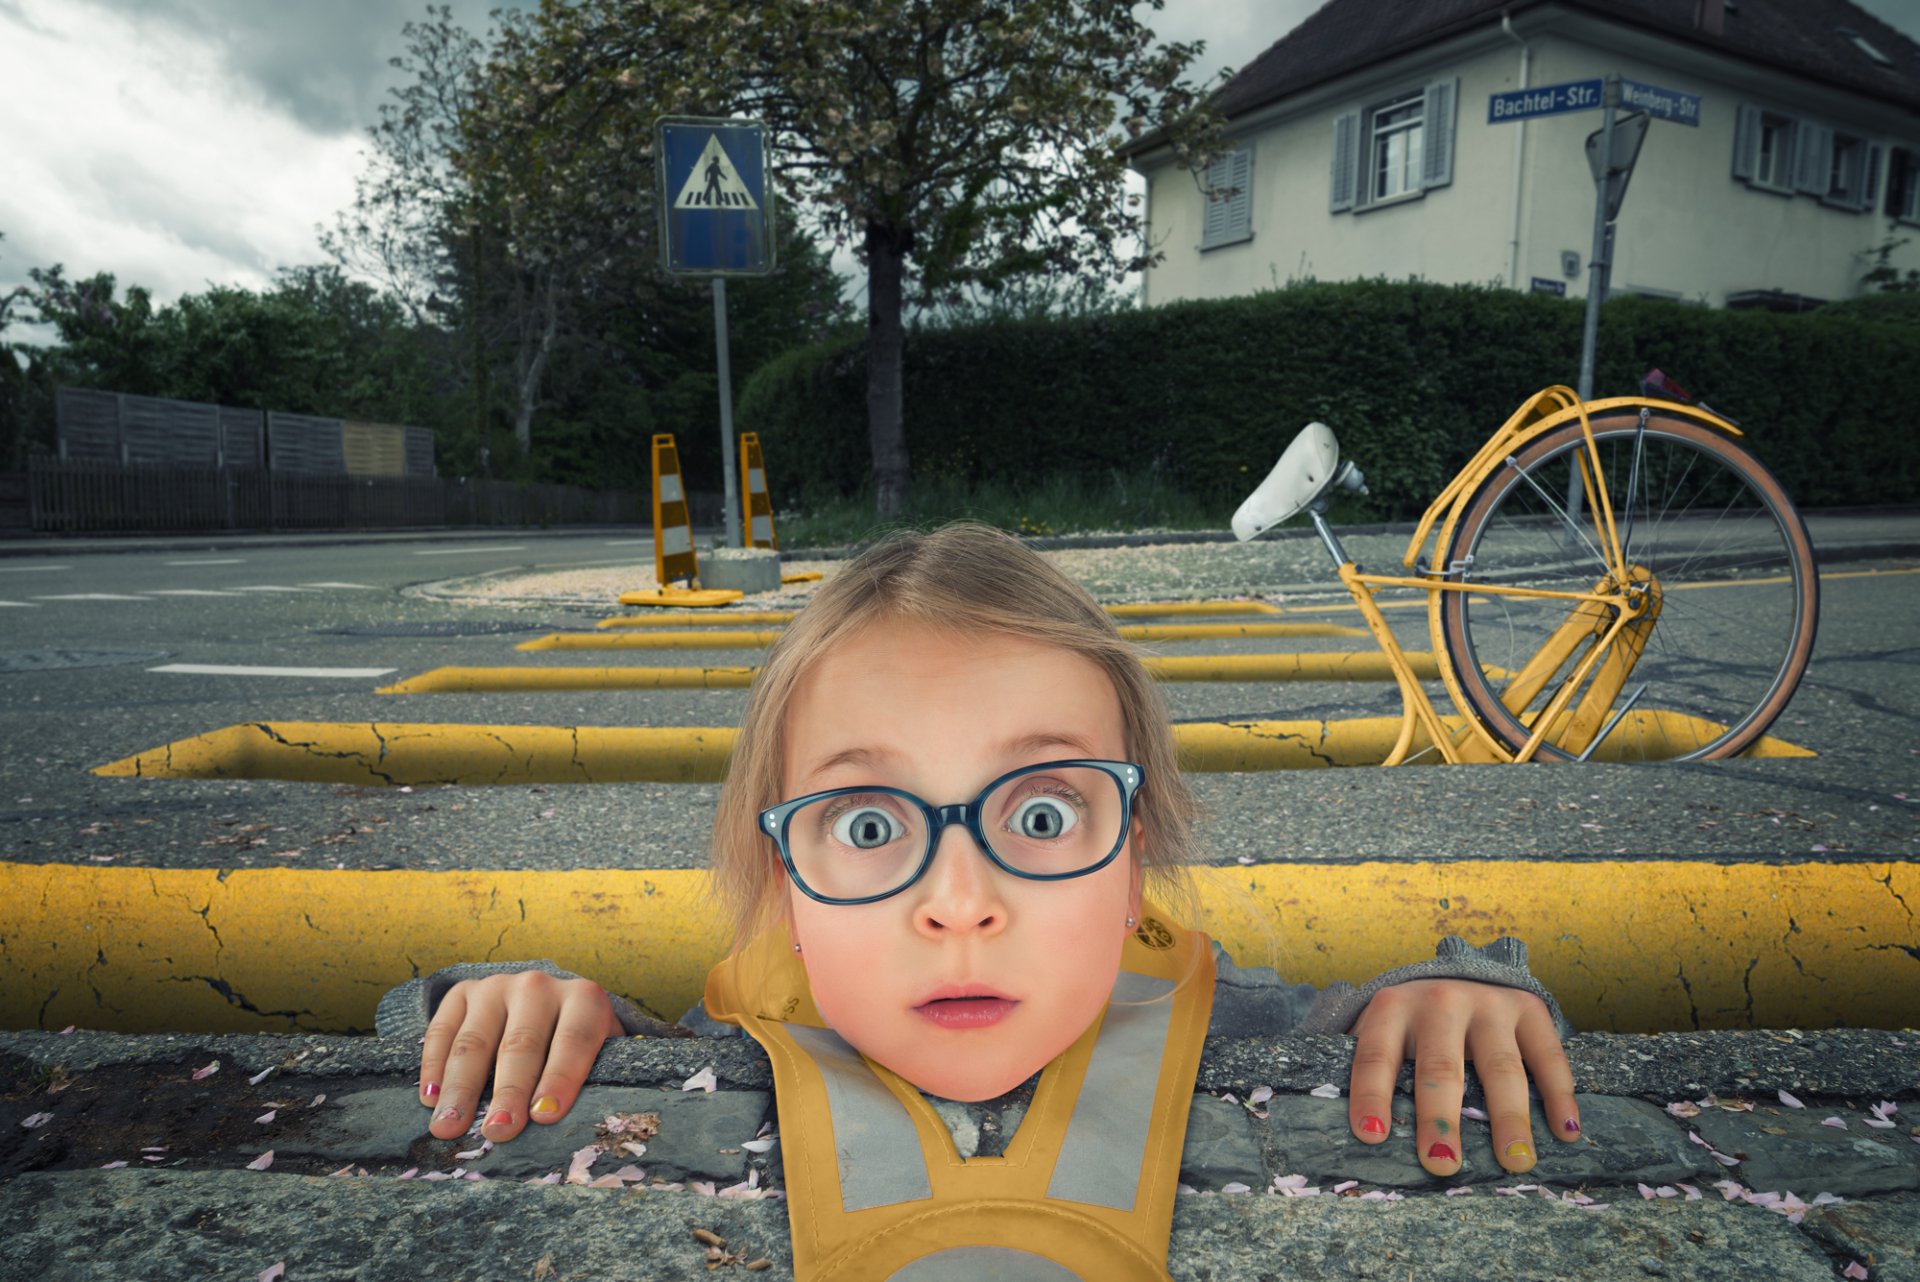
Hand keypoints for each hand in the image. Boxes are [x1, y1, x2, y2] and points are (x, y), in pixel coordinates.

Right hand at [418, 971, 621, 1142]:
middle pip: (521, 1043)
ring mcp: (497, 986)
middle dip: (509, 1091)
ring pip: (475, 1040)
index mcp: (584, 999)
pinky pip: (442, 1030)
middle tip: (498, 1131)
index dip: (561, 1077)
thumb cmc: (576, 1046)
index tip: (545, 1116)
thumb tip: (583, 1127)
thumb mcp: (599, 1055)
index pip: (574, 1039)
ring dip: (461, 1087)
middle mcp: (538, 986)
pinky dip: (433, 1066)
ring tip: (449, 1126)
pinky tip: (430, 1098)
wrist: (548, 1004)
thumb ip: (597, 1079)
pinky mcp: (463, 993)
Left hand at [1345, 979, 1577, 1176]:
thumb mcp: (1384, 1032)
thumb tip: (1354, 1138)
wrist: (1461, 973)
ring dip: (1507, 1117)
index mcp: (1392, 1009)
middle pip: (1440, 1067)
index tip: (1371, 1138)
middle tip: (1442, 1164)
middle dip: (1439, 1118)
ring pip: (1499, 1067)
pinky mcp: (1529, 1009)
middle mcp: (1440, 1002)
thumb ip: (1372, 1072)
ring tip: (1514, 1161)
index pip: (1376, 1057)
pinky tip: (1565, 1130)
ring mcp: (1488, 1004)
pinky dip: (1558, 1093)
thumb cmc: (1414, 1024)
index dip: (1370, 1096)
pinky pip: (1547, 1055)